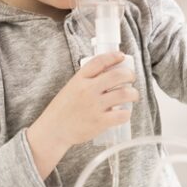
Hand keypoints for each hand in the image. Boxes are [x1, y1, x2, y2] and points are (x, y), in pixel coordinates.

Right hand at [27, 52, 138, 178]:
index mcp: (79, 79)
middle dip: (130, 74)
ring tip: (133, 95)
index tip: (121, 56)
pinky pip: (122, 115)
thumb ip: (87, 80)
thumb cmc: (63, 109)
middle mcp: (88, 90)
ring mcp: (94, 106)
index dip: (114, 56)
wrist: (53, 131)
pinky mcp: (99, 122)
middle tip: (131, 78)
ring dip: (133, 93)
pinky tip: (125, 112)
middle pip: (117, 75)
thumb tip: (109, 74)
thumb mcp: (71, 87)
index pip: (100, 61)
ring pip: (124, 94)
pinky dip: (127, 113)